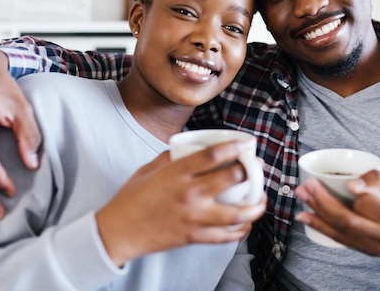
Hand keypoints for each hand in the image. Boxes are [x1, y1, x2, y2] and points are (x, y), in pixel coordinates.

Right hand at [95, 141, 265, 265]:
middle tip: (256, 166)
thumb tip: (188, 149)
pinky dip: (240, 230)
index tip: (246, 143)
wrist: (118, 231)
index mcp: (177, 173)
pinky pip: (225, 236)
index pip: (213, 155)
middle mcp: (189, 194)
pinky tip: (246, 222)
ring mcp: (194, 217)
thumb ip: (170, 158)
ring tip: (260, 198)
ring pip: (237, 213)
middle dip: (250, 171)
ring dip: (255, 205)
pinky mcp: (194, 236)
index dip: (235, 147)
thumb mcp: (148, 169)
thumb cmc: (131, 199)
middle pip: (232, 179)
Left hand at [295, 170, 379, 257]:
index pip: (367, 203)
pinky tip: (307, 217)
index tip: (345, 179)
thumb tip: (350, 184)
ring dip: (316, 214)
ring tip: (301, 196)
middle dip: (322, 202)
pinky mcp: (370, 252)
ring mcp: (379, 249)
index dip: (354, 190)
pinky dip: (322, 228)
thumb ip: (378, 180)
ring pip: (341, 232)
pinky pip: (342, 240)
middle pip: (347, 221)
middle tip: (306, 185)